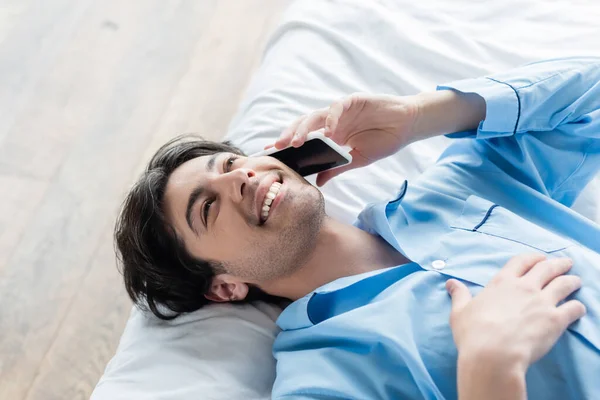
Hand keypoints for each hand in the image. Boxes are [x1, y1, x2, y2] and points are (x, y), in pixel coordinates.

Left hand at [269, 93, 418, 185]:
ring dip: (303, 129)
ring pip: (315, 117)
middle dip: (288, 136)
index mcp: (332, 135)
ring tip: (294, 143)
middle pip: (304, 126)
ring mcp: (341, 111)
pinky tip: (328, 132)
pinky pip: (336, 108)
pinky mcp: (353, 101)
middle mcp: (332, 122)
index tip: (270, 154)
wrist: (407, 125)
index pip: (304, 139)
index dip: (287, 143)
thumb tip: (319, 183)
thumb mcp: (358, 160)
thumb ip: (338, 168)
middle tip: (277, 148)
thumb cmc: (384, 141)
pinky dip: (331, 119)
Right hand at [447, 254, 585, 398]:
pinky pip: (573, 309)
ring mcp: (542, 302)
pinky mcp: (556, 320)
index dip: (533, 258)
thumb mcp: (460, 312)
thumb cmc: (473, 333)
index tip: (540, 258)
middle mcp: (525, 287)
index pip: (521, 261)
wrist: (493, 354)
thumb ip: (459, 295)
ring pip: (564, 284)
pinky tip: (578, 308)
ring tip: (576, 281)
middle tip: (566, 263)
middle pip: (547, 268)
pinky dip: (578, 307)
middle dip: (558, 264)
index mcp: (502, 282)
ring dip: (572, 281)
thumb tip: (450, 283)